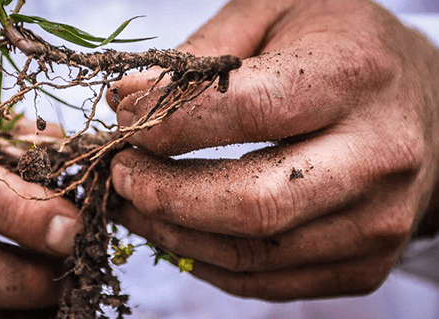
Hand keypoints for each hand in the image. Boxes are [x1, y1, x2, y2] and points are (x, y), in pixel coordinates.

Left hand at [108, 0, 438, 299]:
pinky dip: (206, 258)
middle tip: (120, 176)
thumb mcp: (276, 14)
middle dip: (164, 195)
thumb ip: (202, 55)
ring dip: (173, 232)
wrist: (423, 108)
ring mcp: (376, 222)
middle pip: (250, 203)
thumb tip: (128, 102)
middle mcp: (377, 157)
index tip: (124, 124)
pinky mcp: (363, 264)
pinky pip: (264, 279)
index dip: (168, 125)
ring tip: (135, 203)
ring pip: (249, 252)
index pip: (245, 111)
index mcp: (353, 78)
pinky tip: (177, 228)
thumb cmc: (343, 50)